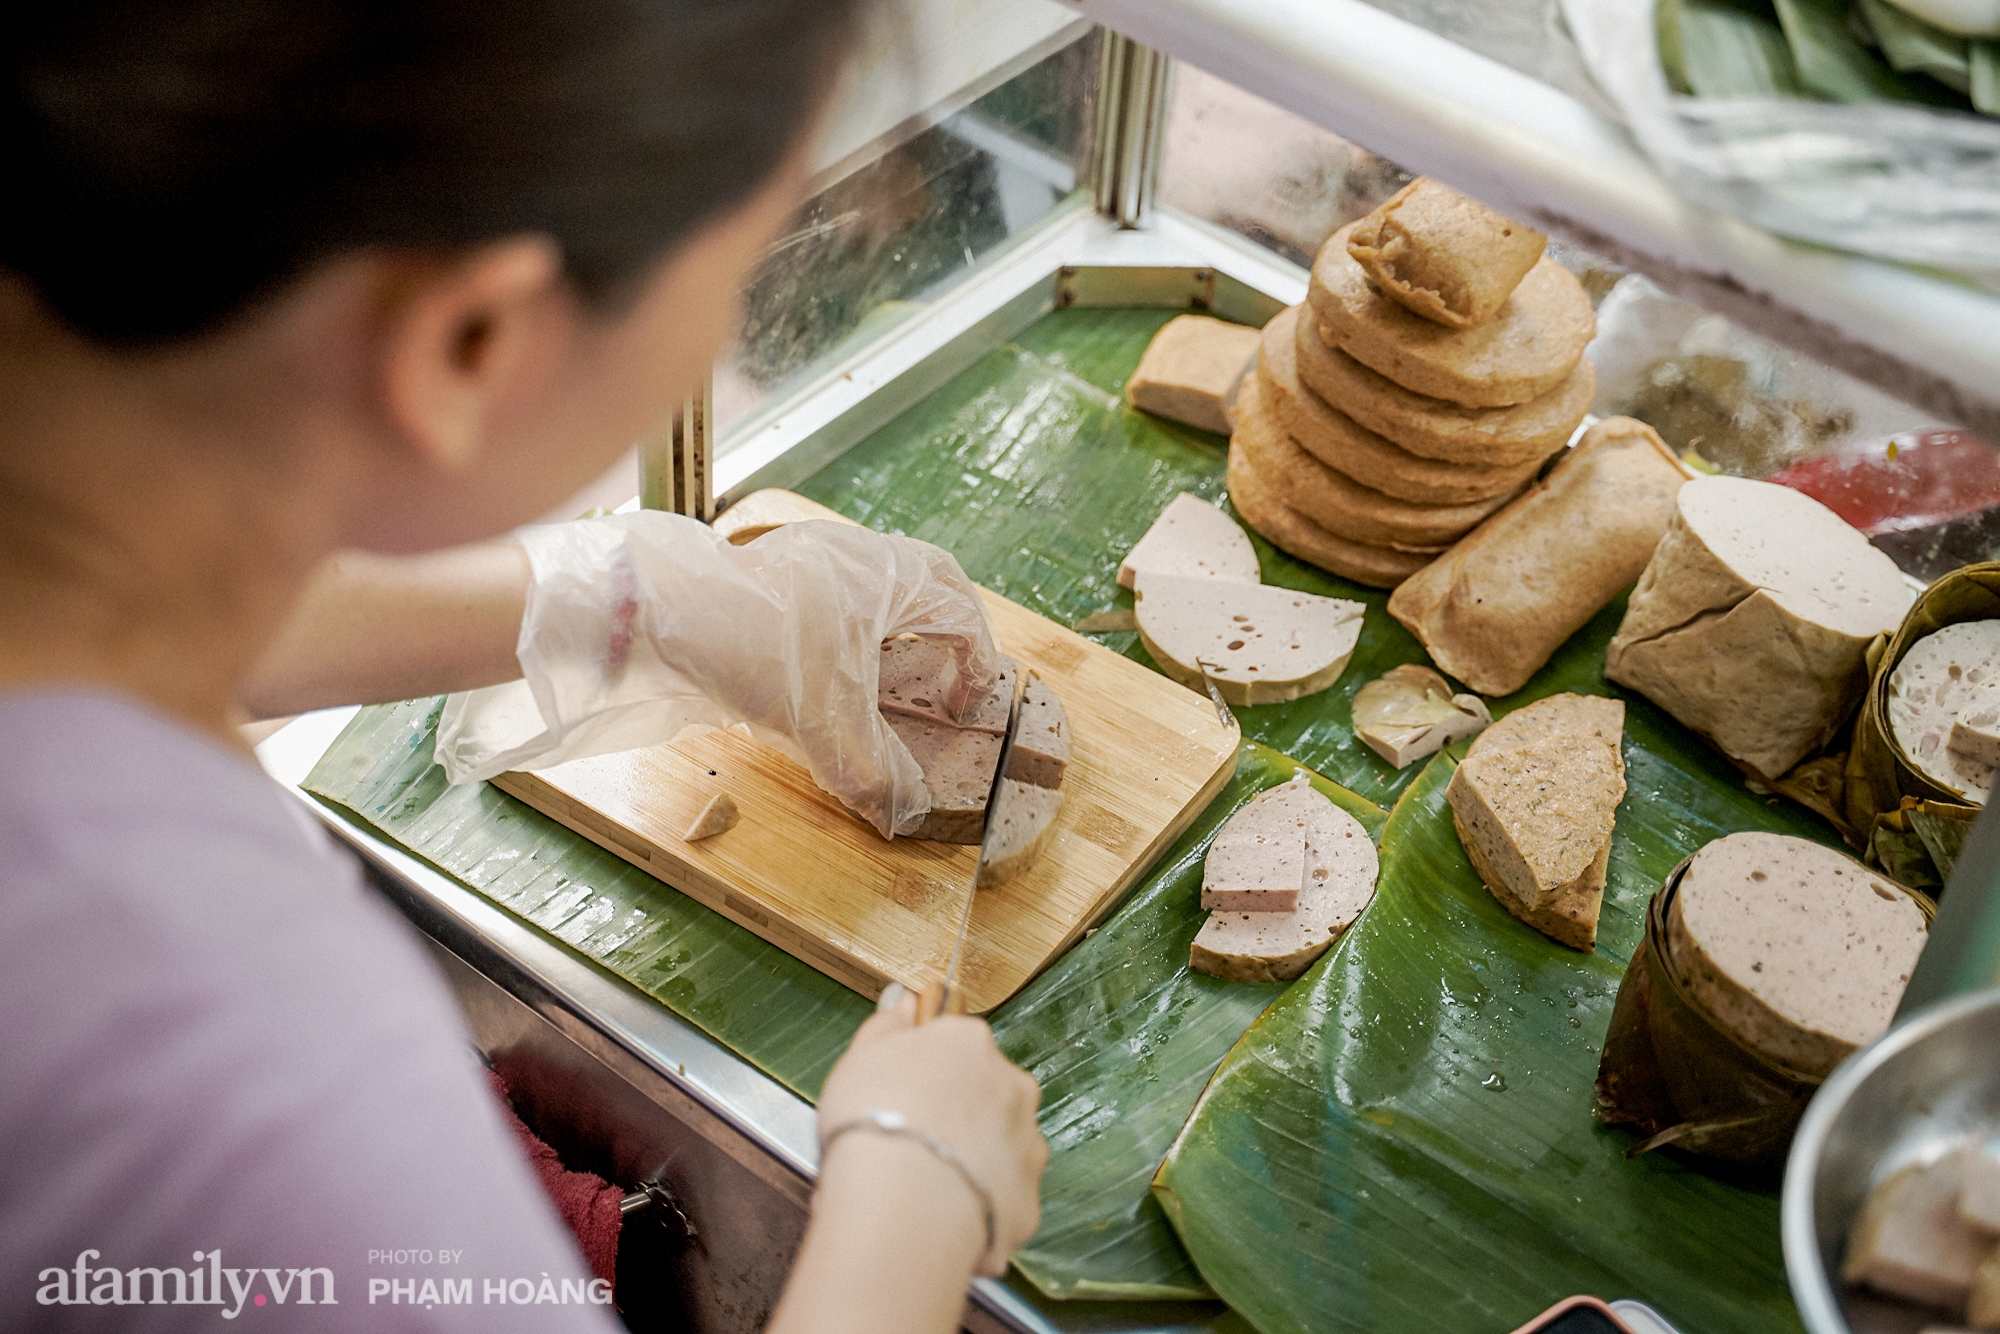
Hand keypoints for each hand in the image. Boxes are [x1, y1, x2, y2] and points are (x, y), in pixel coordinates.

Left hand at [433, 512, 1000, 835]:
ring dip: (896, 623)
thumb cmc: (753, 649)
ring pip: (879, 580)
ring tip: (890, 675)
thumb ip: (872, 771)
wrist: (657, 616)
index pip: (960, 609)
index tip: (957, 709)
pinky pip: (835, 590)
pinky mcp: (772, 572)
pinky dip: (850, 625)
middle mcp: (856, 553)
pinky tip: (826, 669)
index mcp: (887, 574)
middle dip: (947, 626)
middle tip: (948, 671)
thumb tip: (904, 814)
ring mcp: (811, 555)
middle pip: (928, 578)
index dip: (974, 664)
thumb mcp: (822, 724)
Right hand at [817, 993, 1046, 1275]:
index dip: (929, 1071)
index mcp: (970, 1044)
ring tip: (927, 1183)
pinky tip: (944, 1212)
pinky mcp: (1028, 1197)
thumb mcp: (860, 1059)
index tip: (906, 1093)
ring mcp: (1026, 1143)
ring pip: (1001, 1143)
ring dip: (974, 1156)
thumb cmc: (872, 1125)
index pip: (958, 1045)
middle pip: (987, 1091)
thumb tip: (903, 1001)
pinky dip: (980, 1202)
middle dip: (959, 1112)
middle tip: (913, 1139)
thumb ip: (887, 1027)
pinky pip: (1003, 1195)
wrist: (900, 1205)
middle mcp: (1011, 1086)